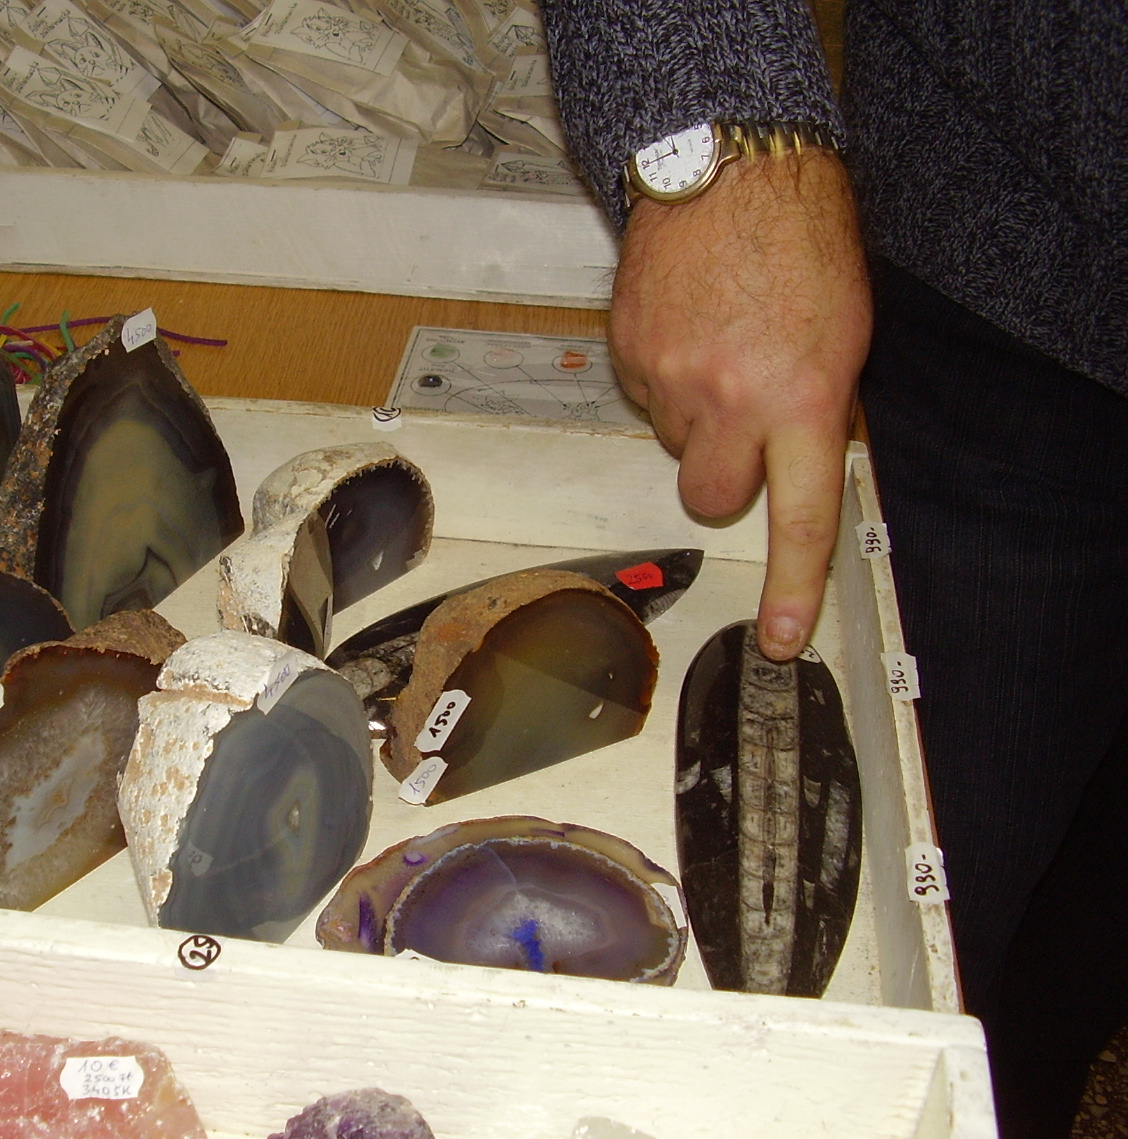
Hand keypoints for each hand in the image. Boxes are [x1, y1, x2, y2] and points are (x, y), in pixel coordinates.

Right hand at [611, 149, 870, 659]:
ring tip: (718, 344)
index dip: (791, 586)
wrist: (726, 167)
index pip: (799, 514)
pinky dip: (665, 375)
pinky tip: (688, 325)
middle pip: (711, 496)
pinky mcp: (628, 356)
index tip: (781, 636)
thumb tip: (795, 459)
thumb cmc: (798, 238)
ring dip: (696, 414)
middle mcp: (732, 400)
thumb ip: (818, 407)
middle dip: (723, 476)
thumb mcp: (843, 332)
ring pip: (676, 442)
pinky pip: (646, 396)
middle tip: (739, 425)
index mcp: (801, 397)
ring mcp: (671, 380)